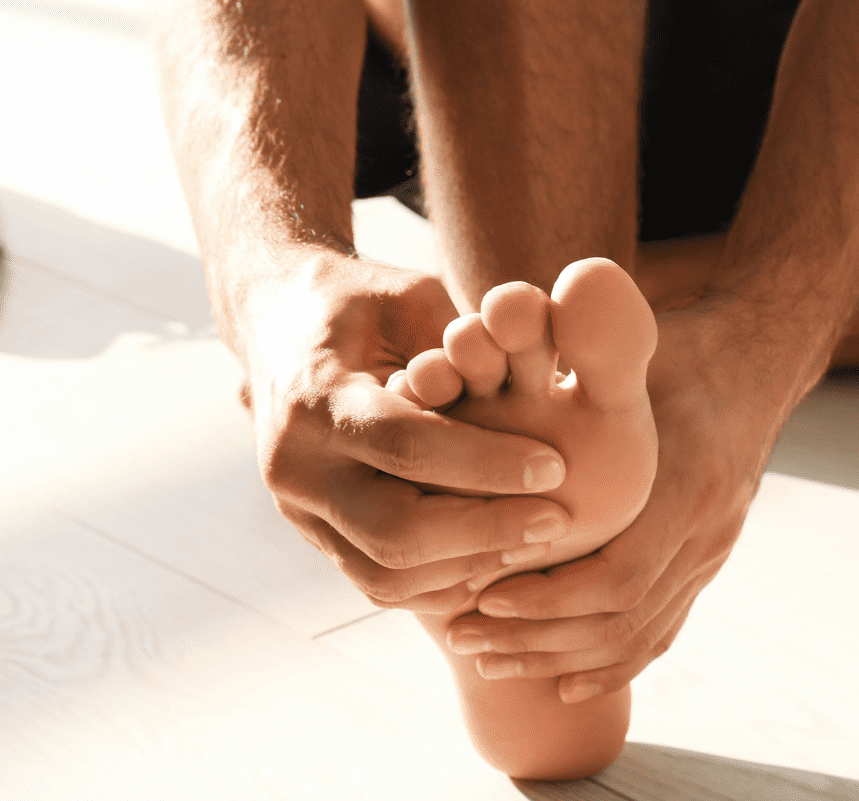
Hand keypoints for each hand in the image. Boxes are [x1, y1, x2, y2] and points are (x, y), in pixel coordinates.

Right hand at [242, 251, 575, 613]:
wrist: (277, 323)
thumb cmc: (362, 303)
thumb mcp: (410, 296)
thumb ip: (463, 343)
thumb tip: (534, 386)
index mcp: (316, 395)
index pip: (407, 445)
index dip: (488, 462)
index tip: (556, 466)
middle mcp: (296, 465)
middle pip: (394, 530)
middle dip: (486, 530)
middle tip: (557, 518)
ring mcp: (298, 510)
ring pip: (386, 576)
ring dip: (471, 566)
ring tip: (535, 539)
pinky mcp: (315, 536)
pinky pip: (380, 585)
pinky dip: (443, 583)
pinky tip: (498, 556)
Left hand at [444, 298, 785, 700]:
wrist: (754, 363)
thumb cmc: (677, 352)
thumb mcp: (630, 355)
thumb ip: (576, 375)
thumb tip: (491, 360)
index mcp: (687, 484)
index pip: (619, 575)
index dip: (547, 598)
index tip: (482, 595)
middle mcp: (706, 530)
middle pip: (623, 620)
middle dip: (537, 639)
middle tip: (463, 638)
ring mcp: (711, 552)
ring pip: (640, 637)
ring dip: (560, 658)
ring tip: (489, 660)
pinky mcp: (706, 563)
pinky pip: (663, 632)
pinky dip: (612, 665)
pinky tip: (562, 682)